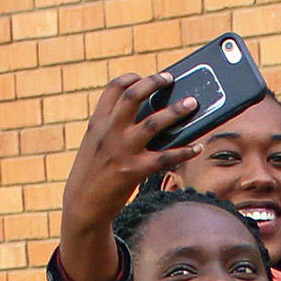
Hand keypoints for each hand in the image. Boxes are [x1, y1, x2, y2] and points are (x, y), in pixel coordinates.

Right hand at [59, 72, 207, 280]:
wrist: (83, 205)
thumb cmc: (93, 173)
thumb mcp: (96, 145)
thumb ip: (114, 128)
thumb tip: (149, 117)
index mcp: (98, 123)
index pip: (113, 89)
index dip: (131, 79)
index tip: (144, 75)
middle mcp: (109, 132)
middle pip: (133, 97)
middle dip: (154, 83)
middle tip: (171, 78)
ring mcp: (122, 150)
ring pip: (153, 123)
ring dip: (176, 111)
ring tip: (192, 103)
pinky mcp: (134, 170)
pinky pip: (166, 157)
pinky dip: (185, 150)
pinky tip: (197, 147)